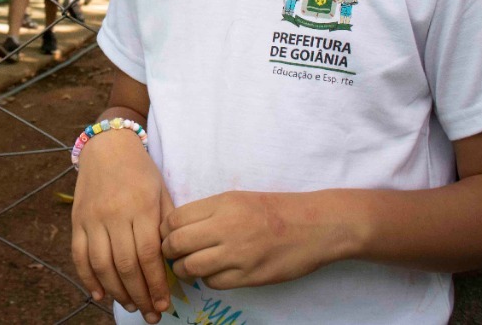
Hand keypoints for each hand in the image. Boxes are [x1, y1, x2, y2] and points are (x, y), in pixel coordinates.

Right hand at [72, 130, 173, 322]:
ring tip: (131, 305)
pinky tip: (100, 295)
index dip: (156, 284)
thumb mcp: (161, 191)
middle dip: (139, 295)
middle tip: (151, 313)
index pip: (148, 255)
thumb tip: (176, 261)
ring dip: (116, 292)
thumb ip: (168, 224)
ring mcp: (92, 218)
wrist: (108, 146)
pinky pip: (79, 256)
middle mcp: (114, 215)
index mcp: (140, 207)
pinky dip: (88, 279)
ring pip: (101, 265)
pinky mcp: (76, 220)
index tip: (164, 304)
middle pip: (125, 265)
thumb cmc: (141, 170)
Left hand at [161, 190, 356, 290]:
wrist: (315, 226)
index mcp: (223, 204)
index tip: (168, 235)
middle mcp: (226, 227)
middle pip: (176, 244)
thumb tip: (177, 228)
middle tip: (173, 254)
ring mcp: (238, 254)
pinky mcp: (249, 276)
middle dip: (169, 252)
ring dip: (184, 270)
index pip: (175, 219)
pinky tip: (215, 272)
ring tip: (189, 267)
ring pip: (191, 267)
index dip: (165, 230)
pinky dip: (208, 279)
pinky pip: (214, 282)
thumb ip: (209, 212)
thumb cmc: (276, 209)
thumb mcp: (238, 199)